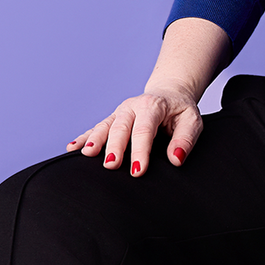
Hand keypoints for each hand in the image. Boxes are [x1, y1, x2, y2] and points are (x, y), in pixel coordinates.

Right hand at [70, 82, 201, 174]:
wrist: (170, 94)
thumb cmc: (181, 111)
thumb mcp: (192, 121)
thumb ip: (185, 139)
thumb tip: (176, 159)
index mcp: (152, 106)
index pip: (144, 130)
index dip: (140, 150)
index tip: (138, 170)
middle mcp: (132, 107)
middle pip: (120, 127)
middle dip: (114, 146)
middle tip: (111, 165)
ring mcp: (120, 113)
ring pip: (104, 126)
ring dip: (94, 140)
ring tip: (86, 154)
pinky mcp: (113, 119)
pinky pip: (96, 128)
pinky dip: (84, 137)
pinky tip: (72, 148)